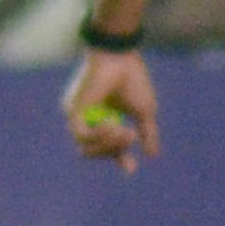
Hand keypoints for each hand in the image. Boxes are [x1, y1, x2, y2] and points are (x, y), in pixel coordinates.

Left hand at [65, 49, 158, 171]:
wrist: (120, 56)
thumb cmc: (132, 78)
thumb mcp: (145, 111)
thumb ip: (147, 133)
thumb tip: (152, 154)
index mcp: (106, 118)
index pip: (108, 146)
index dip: (119, 158)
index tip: (130, 169)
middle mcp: (89, 119)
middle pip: (95, 151)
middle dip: (114, 151)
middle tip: (130, 137)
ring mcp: (78, 116)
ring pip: (86, 148)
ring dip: (109, 144)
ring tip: (125, 131)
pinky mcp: (72, 110)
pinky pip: (82, 136)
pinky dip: (99, 136)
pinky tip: (113, 126)